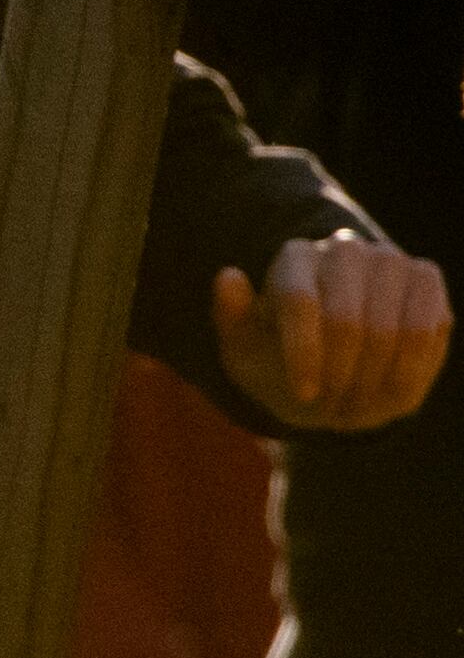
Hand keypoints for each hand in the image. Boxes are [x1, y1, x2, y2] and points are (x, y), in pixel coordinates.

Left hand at [211, 232, 450, 432]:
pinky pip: (430, 328)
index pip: (299, 302)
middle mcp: (344, 248)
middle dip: (340, 375)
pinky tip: (391, 390)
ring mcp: (390, 260)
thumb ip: (231, 317)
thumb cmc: (278, 357)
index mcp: (293, 258)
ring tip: (357, 406)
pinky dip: (411, 369)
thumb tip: (229, 275)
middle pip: (348, 320)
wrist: (330, 362)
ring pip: (394, 328)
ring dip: (376, 378)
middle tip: (332, 409)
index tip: (303, 393)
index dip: (304, 355)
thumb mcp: (242, 349)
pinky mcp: (425, 279)